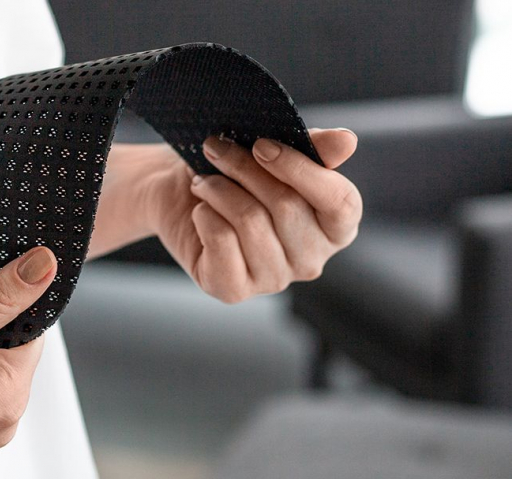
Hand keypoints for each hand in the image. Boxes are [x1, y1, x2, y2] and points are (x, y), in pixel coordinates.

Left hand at [144, 128, 361, 302]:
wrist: (179, 199)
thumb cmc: (234, 175)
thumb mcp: (273, 152)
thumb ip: (314, 148)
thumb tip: (346, 142)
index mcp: (335, 227)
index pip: (340, 201)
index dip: (302, 169)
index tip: (262, 144)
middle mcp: (311, 260)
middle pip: (286, 205)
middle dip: (244, 169)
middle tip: (216, 149)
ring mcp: (274, 279)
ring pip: (250, 221)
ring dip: (218, 190)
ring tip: (203, 181)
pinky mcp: (234, 290)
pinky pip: (222, 241)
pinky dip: (204, 215)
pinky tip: (200, 211)